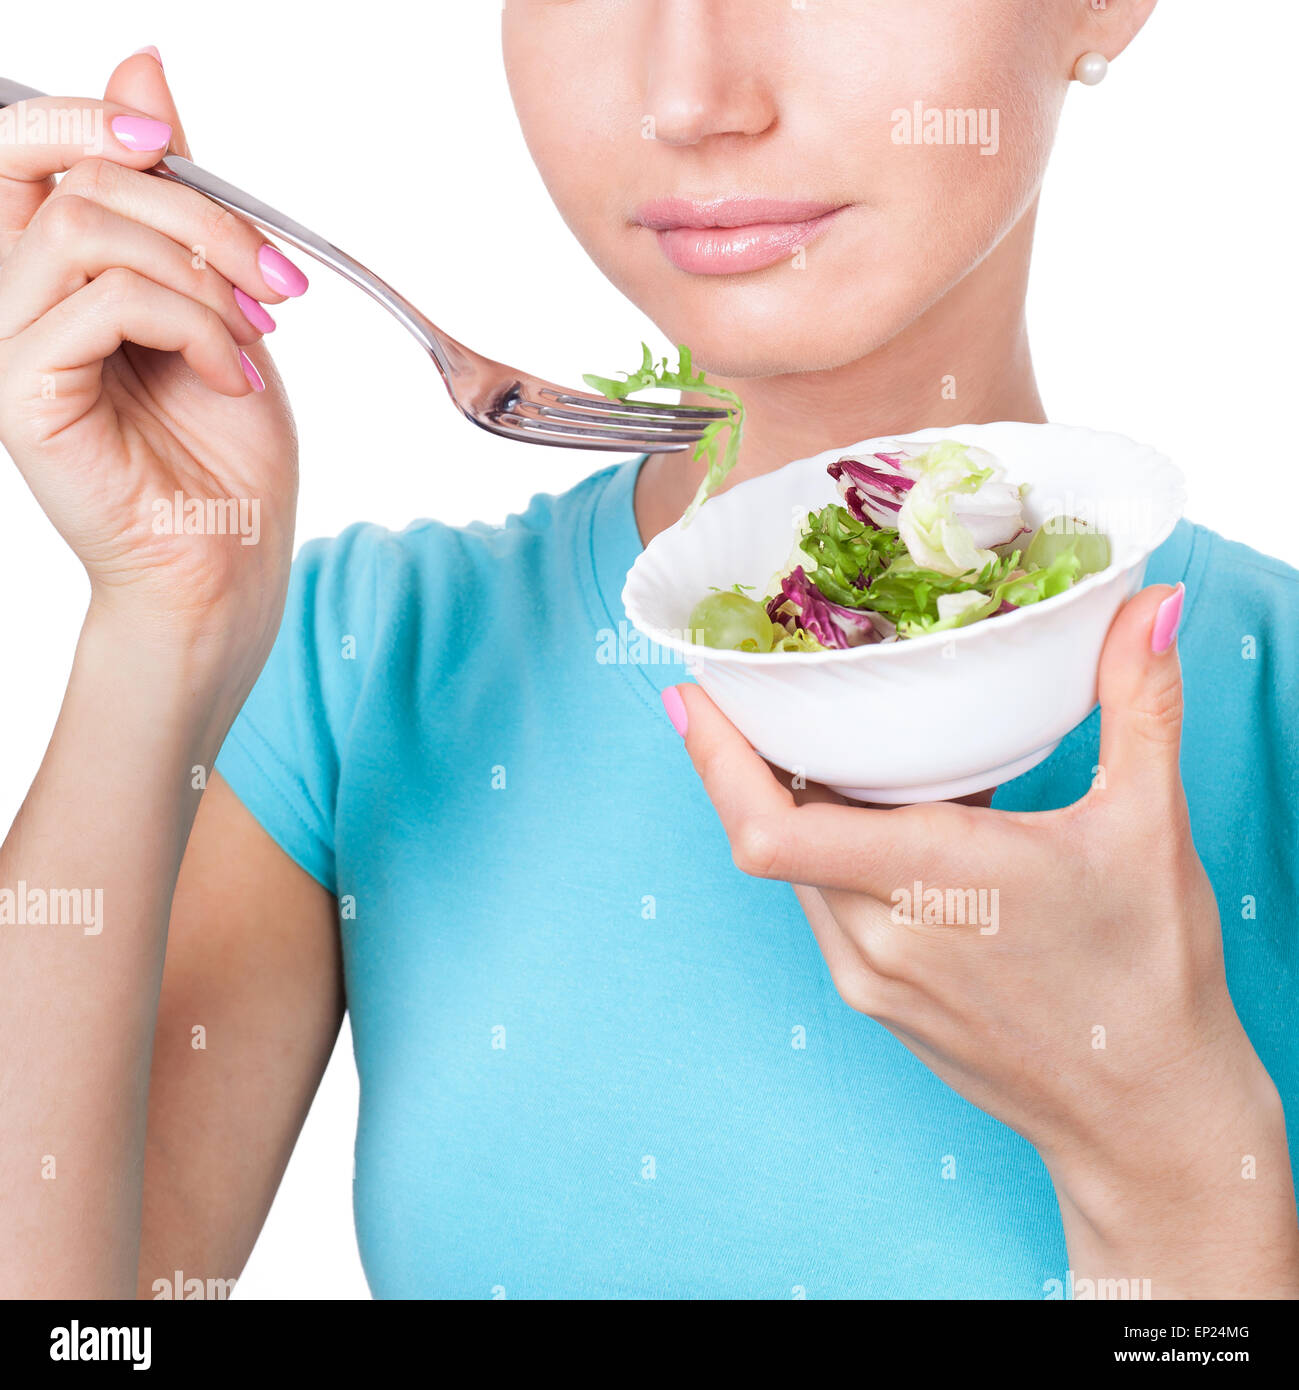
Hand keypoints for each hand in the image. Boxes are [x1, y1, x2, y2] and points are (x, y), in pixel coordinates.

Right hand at [0, 52, 301, 676]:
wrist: (231, 555)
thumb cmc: (225, 445)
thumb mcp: (219, 299)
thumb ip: (175, 195)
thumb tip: (144, 60)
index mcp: (52, 268)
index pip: (25, 145)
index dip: (92, 114)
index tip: (172, 141)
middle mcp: (14, 298)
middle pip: (76, 180)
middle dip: (200, 216)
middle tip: (278, 285)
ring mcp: (10, 346)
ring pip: (88, 233)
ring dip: (202, 277)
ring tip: (253, 341)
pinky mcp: (23, 394)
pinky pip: (102, 304)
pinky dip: (190, 326)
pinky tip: (229, 374)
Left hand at [668, 584, 1298, 1296]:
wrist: (1144, 1116)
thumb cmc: (1148, 978)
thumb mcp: (1150, 829)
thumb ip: (1142, 705)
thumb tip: (1151, 604)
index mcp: (930, 881)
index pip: (769, 827)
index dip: (714, 760)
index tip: (690, 693)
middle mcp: (877, 935)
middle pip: (769, 831)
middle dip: (754, 757)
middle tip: (762, 684)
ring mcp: (868, 977)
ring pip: (796, 867)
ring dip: (798, 804)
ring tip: (833, 742)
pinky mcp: (874, 1001)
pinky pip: (822, 905)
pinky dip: (831, 851)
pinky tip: (885, 821)